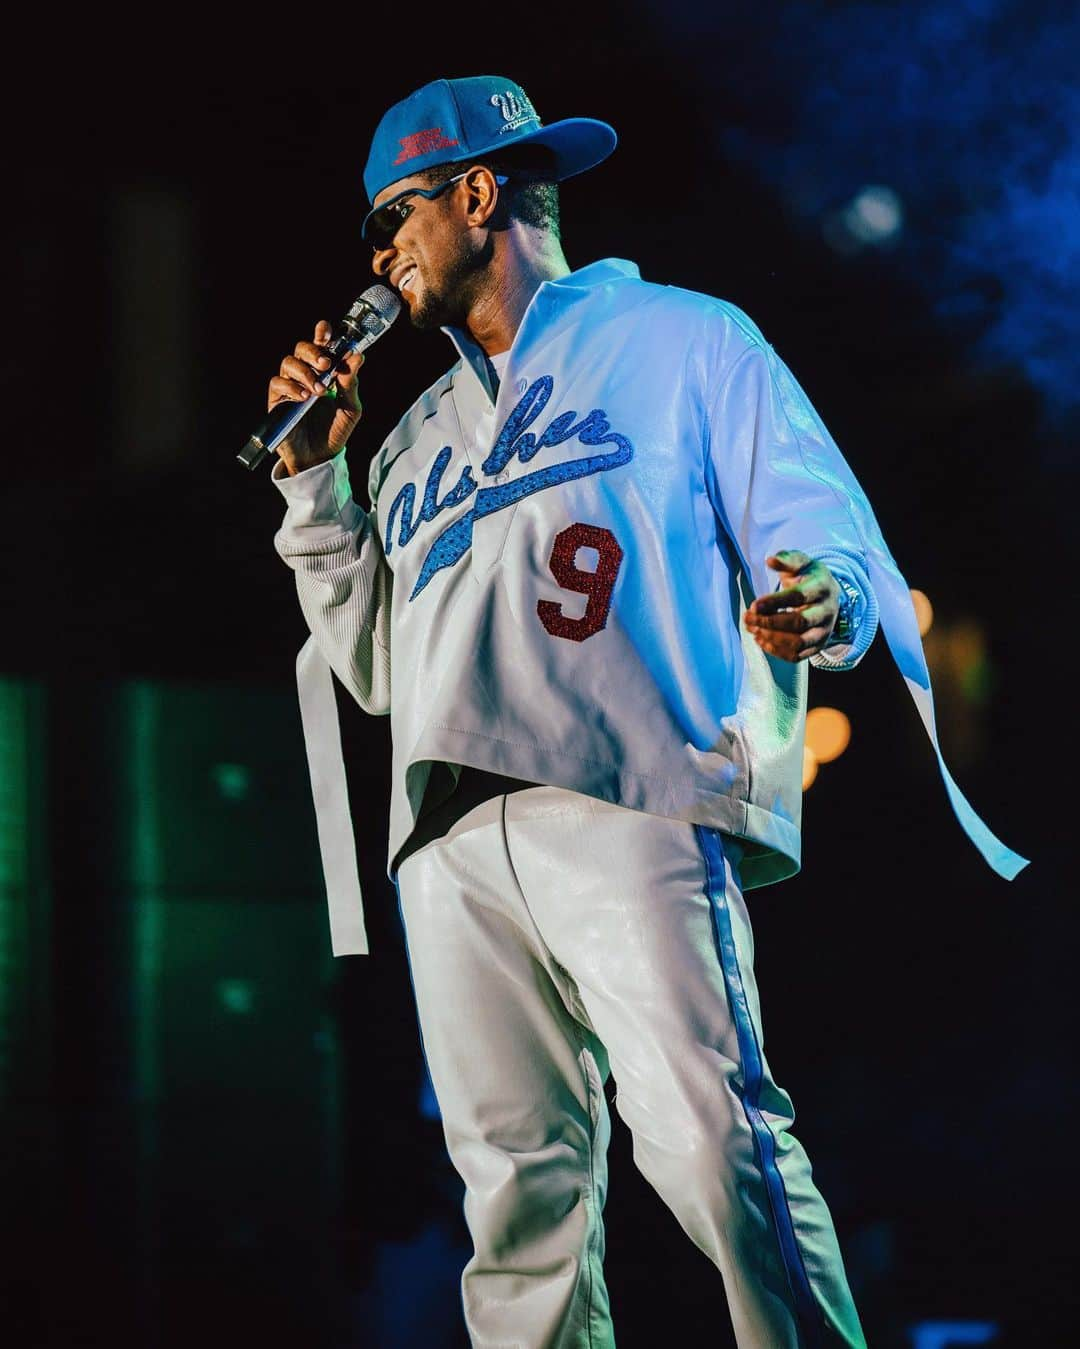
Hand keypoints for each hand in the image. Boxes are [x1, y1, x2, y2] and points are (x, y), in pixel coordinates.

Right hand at [268, 320, 365, 475]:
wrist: (320, 458)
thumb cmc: (335, 431)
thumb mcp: (350, 409)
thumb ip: (352, 384)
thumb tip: (358, 357)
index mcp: (324, 372)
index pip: (320, 345)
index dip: (321, 334)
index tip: (326, 331)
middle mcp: (305, 374)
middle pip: (301, 348)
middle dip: (314, 352)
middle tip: (326, 365)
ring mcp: (290, 385)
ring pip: (288, 362)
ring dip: (305, 372)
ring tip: (318, 390)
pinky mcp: (277, 400)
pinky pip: (278, 383)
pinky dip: (292, 387)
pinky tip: (304, 397)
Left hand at [743, 550, 839, 661]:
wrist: (828, 595)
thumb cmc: (808, 577)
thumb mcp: (800, 563)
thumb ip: (786, 560)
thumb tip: (770, 560)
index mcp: (822, 587)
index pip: (799, 597)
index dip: (775, 602)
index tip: (753, 605)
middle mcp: (827, 611)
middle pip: (799, 622)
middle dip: (769, 622)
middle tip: (747, 618)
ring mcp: (824, 631)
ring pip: (799, 642)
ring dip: (771, 638)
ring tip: (752, 630)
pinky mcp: (818, 645)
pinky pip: (798, 655)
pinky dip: (777, 651)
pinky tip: (760, 640)